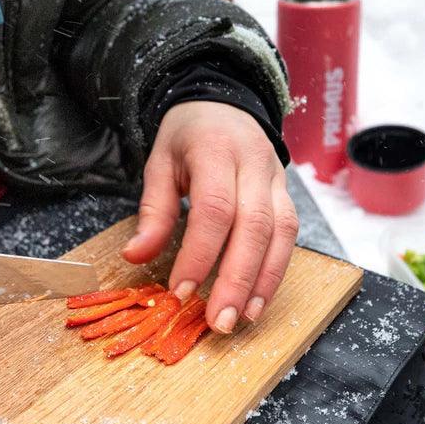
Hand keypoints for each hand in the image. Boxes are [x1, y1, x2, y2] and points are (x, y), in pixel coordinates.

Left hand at [123, 101, 297, 332]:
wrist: (225, 102)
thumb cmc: (188, 136)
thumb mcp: (159, 163)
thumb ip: (153, 211)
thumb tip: (135, 256)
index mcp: (216, 151)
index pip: (214, 209)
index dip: (200, 254)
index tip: (181, 291)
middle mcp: (254, 165)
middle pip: (254, 227)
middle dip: (237, 280)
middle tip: (218, 321)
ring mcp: (277, 179)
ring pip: (280, 234)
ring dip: (263, 282)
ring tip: (243, 318)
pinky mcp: (287, 194)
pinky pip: (289, 236)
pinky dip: (275, 271)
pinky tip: (258, 300)